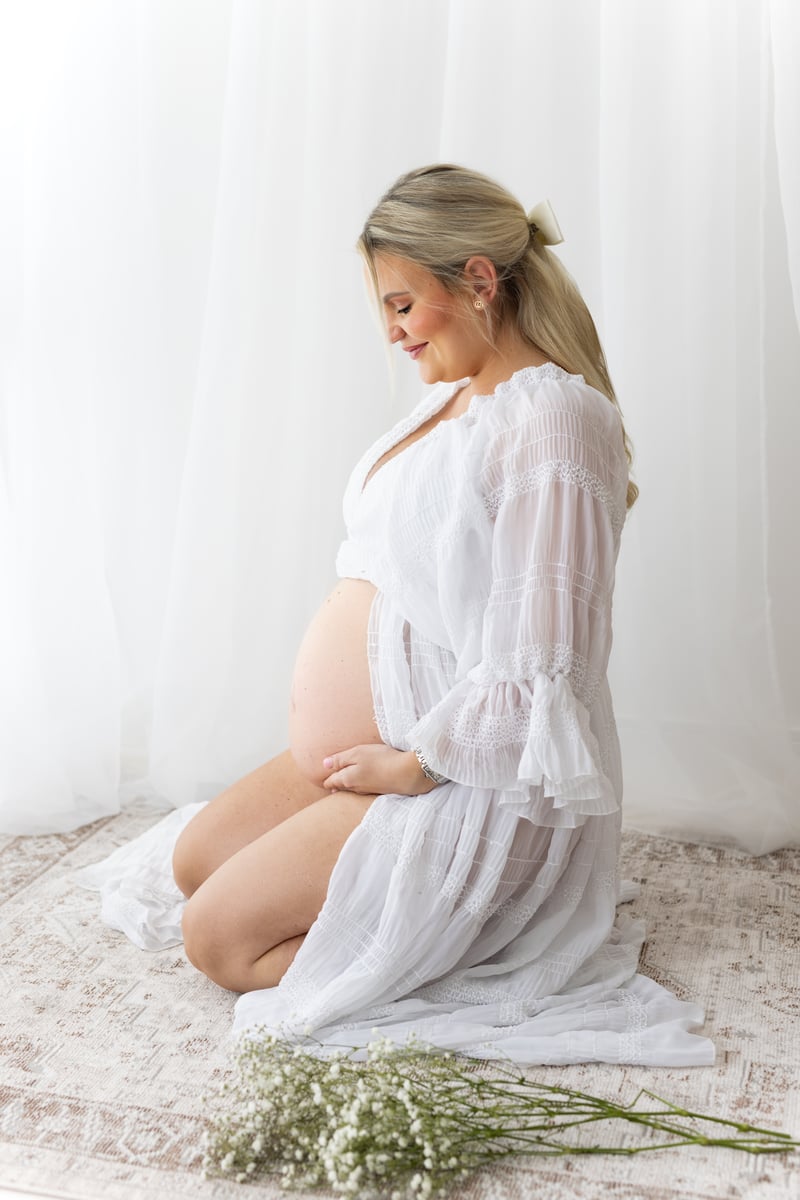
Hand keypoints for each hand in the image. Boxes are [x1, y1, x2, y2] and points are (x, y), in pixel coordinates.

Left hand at [321, 744, 437, 796]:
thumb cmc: (381, 759)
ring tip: (345, 779)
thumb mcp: (357, 753)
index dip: (326, 777)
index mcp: (346, 780)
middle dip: (335, 783)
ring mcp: (367, 792)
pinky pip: (364, 789)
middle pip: (340, 787)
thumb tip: (324, 765)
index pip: (330, 782)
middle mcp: (354, 789)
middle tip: (331, 778)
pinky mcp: (379, 791)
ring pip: (352, 789)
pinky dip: (361, 784)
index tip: (324, 773)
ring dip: (348, 784)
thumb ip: (339, 759)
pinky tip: (364, 780)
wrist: (407, 773)